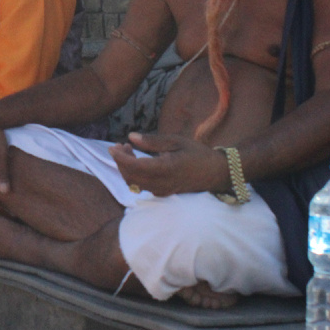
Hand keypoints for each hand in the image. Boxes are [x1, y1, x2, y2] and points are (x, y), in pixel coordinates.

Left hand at [109, 131, 228, 197]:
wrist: (216, 173)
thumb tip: (131, 136)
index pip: (134, 166)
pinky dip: (134, 175)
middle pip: (130, 177)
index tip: (113, 146)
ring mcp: (162, 191)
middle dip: (120, 161)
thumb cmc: (197, 154)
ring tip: (128, 151)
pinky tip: (137, 162)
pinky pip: (142, 187)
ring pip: (134, 184)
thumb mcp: (176, 141)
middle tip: (120, 146)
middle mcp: (161, 183)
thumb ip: (153, 141)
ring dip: (126, 168)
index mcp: (165, 169)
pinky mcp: (163, 193)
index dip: (120, 157)